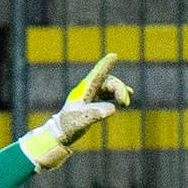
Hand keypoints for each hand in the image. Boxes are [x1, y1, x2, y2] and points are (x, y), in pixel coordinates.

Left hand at [18, 53, 133, 170]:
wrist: (61, 131)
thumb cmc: (69, 125)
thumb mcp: (81, 121)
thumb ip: (95, 114)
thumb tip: (112, 108)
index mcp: (84, 90)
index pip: (96, 75)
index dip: (105, 65)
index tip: (114, 56)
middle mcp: (88, 89)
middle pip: (107, 81)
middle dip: (119, 88)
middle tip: (125, 103)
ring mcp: (91, 93)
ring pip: (109, 86)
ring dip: (119, 91)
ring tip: (125, 102)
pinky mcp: (94, 100)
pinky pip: (108, 92)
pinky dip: (117, 93)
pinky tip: (126, 97)